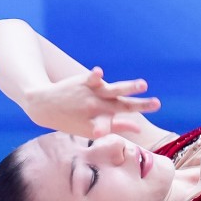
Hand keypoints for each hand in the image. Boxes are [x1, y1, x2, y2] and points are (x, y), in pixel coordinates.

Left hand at [22, 67, 160, 138]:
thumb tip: (138, 128)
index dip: (125, 126)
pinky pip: (91, 78)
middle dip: (141, 105)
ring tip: (143, 84)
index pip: (119, 123)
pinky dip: (95, 76)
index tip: (137, 127)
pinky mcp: (84, 81)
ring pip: (113, 90)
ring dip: (127, 87)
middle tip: (157, 104)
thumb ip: (116, 127)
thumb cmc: (71, 120)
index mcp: (100, 121)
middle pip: (123, 106)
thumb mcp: (91, 128)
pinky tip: (99, 72)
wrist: (43, 107)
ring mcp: (91, 94)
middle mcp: (97, 108)